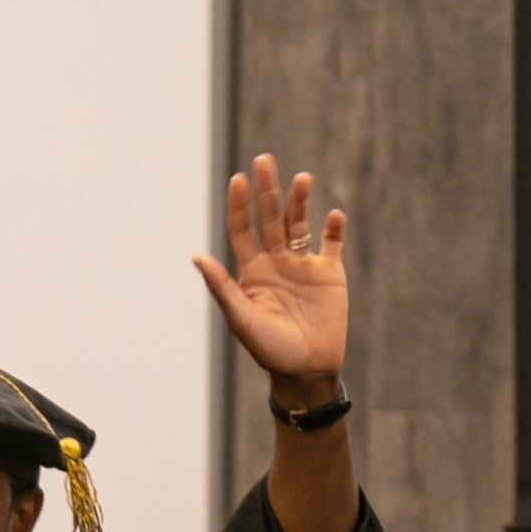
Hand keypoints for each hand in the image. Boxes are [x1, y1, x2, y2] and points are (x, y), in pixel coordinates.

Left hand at [191, 154, 351, 395]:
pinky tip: (333, 216)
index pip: (242, 229)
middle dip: (267, 190)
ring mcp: (304, 265)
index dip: (239, 205)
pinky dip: (334, 229)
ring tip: (302, 178)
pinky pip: (332, 244)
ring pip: (300, 224)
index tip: (238, 179)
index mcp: (252, 270)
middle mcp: (276, 261)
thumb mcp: (242, 319)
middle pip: (270, 218)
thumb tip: (196, 256)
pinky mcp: (330, 273)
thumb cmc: (269, 350)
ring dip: (301, 201)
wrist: (307, 370)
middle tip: (264, 160)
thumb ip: (222, 287)